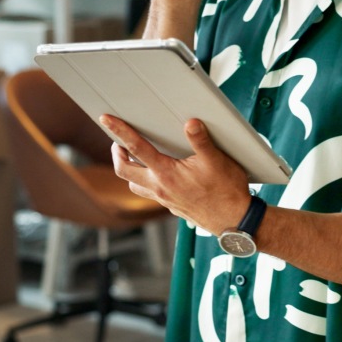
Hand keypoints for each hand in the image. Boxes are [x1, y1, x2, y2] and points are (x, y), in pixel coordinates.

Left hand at [102, 114, 250, 233]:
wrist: (235, 221)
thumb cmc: (227, 192)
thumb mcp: (216, 160)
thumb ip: (201, 140)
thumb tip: (190, 122)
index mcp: (167, 174)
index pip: (136, 148)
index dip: (119, 132)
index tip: (107, 120)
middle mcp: (160, 188)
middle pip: (124, 171)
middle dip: (117, 154)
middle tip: (117, 142)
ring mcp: (165, 200)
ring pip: (134, 186)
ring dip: (130, 171)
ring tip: (133, 158)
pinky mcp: (172, 207)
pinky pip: (150, 194)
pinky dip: (145, 183)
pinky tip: (157, 176)